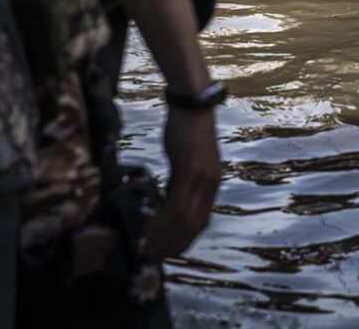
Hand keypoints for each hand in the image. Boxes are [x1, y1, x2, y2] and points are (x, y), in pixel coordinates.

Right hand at [140, 106, 220, 259]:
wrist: (192, 102)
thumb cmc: (187, 128)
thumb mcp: (188, 160)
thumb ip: (182, 180)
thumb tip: (169, 199)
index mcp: (212, 184)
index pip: (202, 222)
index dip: (186, 240)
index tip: (170, 252)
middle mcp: (210, 185)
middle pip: (194, 226)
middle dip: (174, 245)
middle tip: (155, 257)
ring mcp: (201, 179)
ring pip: (183, 220)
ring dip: (164, 237)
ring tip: (147, 247)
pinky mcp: (189, 171)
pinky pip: (174, 204)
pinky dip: (161, 220)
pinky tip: (148, 227)